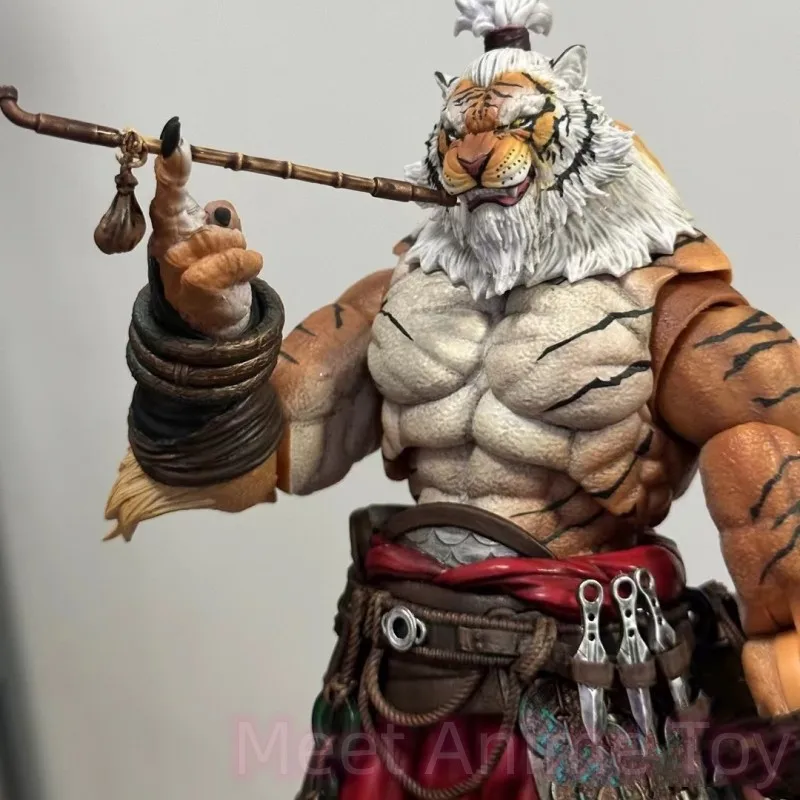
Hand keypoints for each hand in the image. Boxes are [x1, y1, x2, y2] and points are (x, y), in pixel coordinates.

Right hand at [148, 117, 263, 337]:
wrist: (212, 316)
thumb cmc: (216, 268)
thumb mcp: (222, 234)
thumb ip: (222, 217)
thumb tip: (220, 210)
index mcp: (171, 221)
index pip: (169, 189)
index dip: (171, 165)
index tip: (174, 138)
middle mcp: (166, 243)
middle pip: (209, 222)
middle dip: (229, 235)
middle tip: (227, 251)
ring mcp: (176, 268)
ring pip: (221, 241)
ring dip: (237, 251)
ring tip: (231, 265)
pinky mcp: (193, 290)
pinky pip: (229, 265)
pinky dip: (245, 265)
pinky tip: (244, 271)